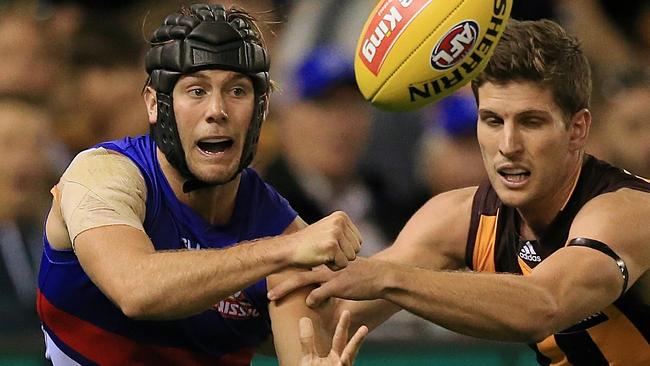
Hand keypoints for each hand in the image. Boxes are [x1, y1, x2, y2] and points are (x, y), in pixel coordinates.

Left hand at [268, 258, 389, 306]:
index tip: (277, 278)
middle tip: (267, 292)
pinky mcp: (339, 285)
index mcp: (328, 263)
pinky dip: (312, 298)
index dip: (290, 272)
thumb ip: (333, 273)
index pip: (304, 265)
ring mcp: (332, 275)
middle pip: (298, 273)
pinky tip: (310, 303)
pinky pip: (319, 293)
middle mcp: (327, 266)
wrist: (382, 276)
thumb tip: (322, 283)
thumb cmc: (366, 275)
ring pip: (303, 281)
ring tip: (273, 297)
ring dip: (286, 289)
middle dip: (281, 282)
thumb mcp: (347, 268)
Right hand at [288, 212, 361, 270]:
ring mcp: (336, 233)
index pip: (358, 240)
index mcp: (341, 216)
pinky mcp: (332, 246)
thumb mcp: (328, 230)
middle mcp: (340, 221)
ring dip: (338, 261)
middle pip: (356, 249)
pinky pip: (343, 264)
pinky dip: (333, 267)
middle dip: (343, 255)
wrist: (289, 249)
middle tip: (325, 251)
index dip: (345, 248)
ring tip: (323, 254)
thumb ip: (344, 233)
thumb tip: (361, 243)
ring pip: (351, 257)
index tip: (329, 245)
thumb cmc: (310, 244)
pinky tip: (321, 259)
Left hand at [299, 310, 367, 365]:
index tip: (346, 312)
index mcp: (335, 357)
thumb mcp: (308, 358)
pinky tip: (342, 360)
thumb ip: (307, 341)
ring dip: (355, 353)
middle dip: (356, 339)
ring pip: (349, 361)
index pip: (341, 339)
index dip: (343, 326)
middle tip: (364, 326)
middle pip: (350, 349)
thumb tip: (304, 319)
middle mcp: (341, 364)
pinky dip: (343, 364)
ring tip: (361, 344)